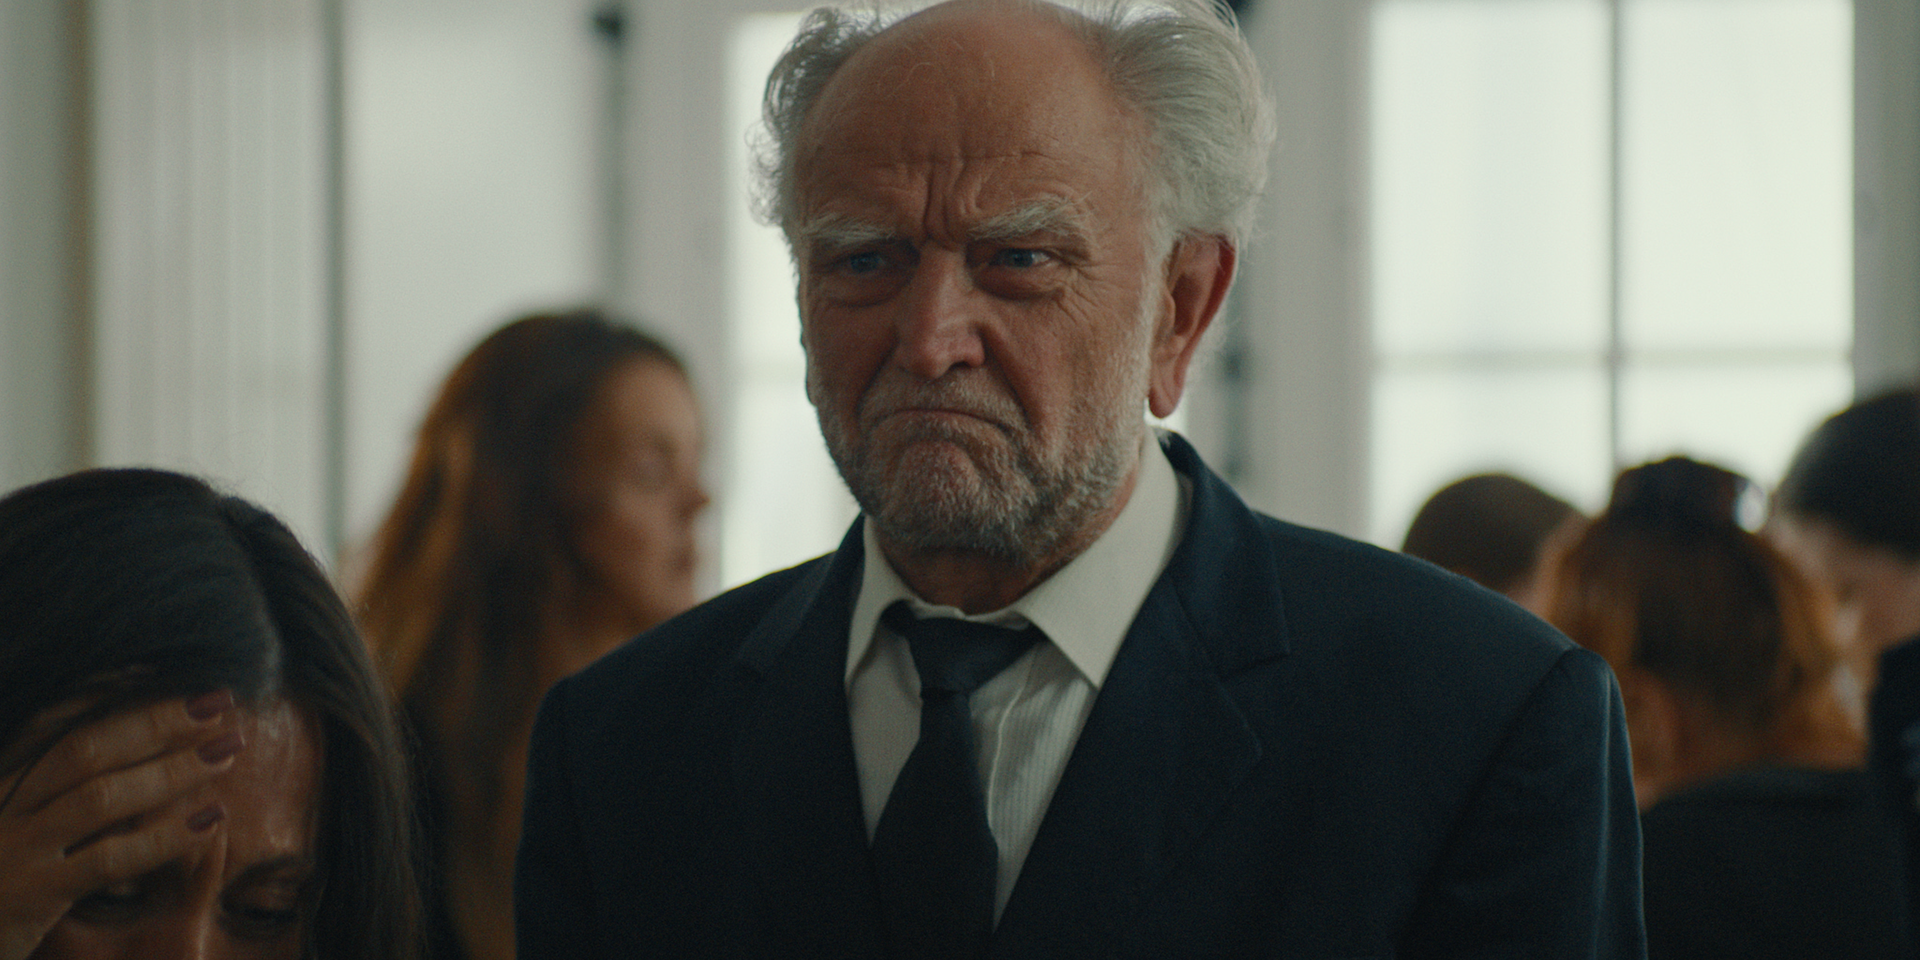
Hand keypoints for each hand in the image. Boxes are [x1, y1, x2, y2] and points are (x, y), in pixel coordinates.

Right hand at [0, 693, 242, 959]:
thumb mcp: (13, 825)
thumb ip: (52, 789)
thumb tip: (135, 753)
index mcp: (0, 781)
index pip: (55, 722)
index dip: (108, 691)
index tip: (159, 667)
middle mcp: (2, 805)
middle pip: (86, 748)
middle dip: (157, 720)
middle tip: (220, 702)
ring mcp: (15, 848)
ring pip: (101, 797)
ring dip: (172, 770)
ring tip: (227, 752)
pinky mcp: (33, 892)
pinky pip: (109, 858)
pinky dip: (164, 836)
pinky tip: (209, 819)